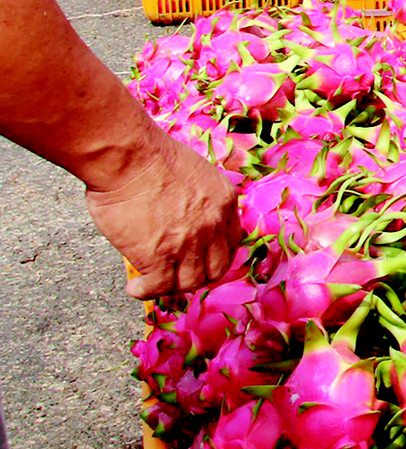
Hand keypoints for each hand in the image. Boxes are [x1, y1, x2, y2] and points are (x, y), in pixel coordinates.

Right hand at [86, 131, 242, 298]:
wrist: (130, 157)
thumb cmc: (150, 157)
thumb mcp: (195, 172)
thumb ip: (199, 197)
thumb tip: (185, 214)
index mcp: (224, 201)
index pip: (232, 242)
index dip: (215, 254)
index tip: (200, 258)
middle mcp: (213, 225)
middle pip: (217, 268)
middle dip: (198, 276)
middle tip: (178, 276)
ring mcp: (188, 243)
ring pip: (190, 282)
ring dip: (171, 287)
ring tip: (153, 283)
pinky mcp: (159, 256)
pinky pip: (159, 287)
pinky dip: (146, 291)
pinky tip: (135, 287)